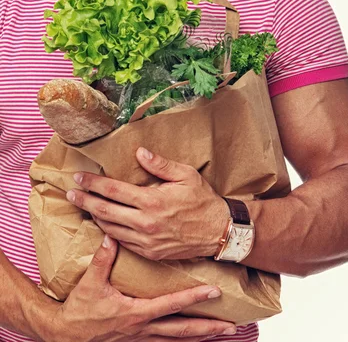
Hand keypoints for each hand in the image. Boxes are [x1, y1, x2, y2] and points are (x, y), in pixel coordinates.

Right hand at [44, 235, 235, 341]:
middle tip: (232, 325)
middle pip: (182, 330)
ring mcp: (141, 339)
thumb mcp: (90, 283)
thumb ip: (103, 259)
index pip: (171, 305)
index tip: (214, 292)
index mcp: (135, 313)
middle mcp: (143, 329)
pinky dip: (180, 341)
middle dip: (208, 327)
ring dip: (199, 336)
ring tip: (221, 332)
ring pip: (177, 340)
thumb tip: (112, 234)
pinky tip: (191, 338)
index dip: (193, 298)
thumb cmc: (79, 310)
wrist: (66, 336)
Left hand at [66, 148, 228, 260]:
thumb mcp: (186, 175)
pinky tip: (104, 223)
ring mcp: (146, 241)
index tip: (79, 176)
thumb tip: (139, 152)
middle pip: (105, 211)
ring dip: (94, 217)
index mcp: (152, 201)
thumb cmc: (203, 200)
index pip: (114, 191)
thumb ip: (160, 164)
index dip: (93, 183)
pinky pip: (122, 242)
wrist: (218, 232)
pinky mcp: (149, 253)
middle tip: (71, 192)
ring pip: (110, 229)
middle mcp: (145, 223)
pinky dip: (109, 231)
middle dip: (85, 200)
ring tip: (83, 206)